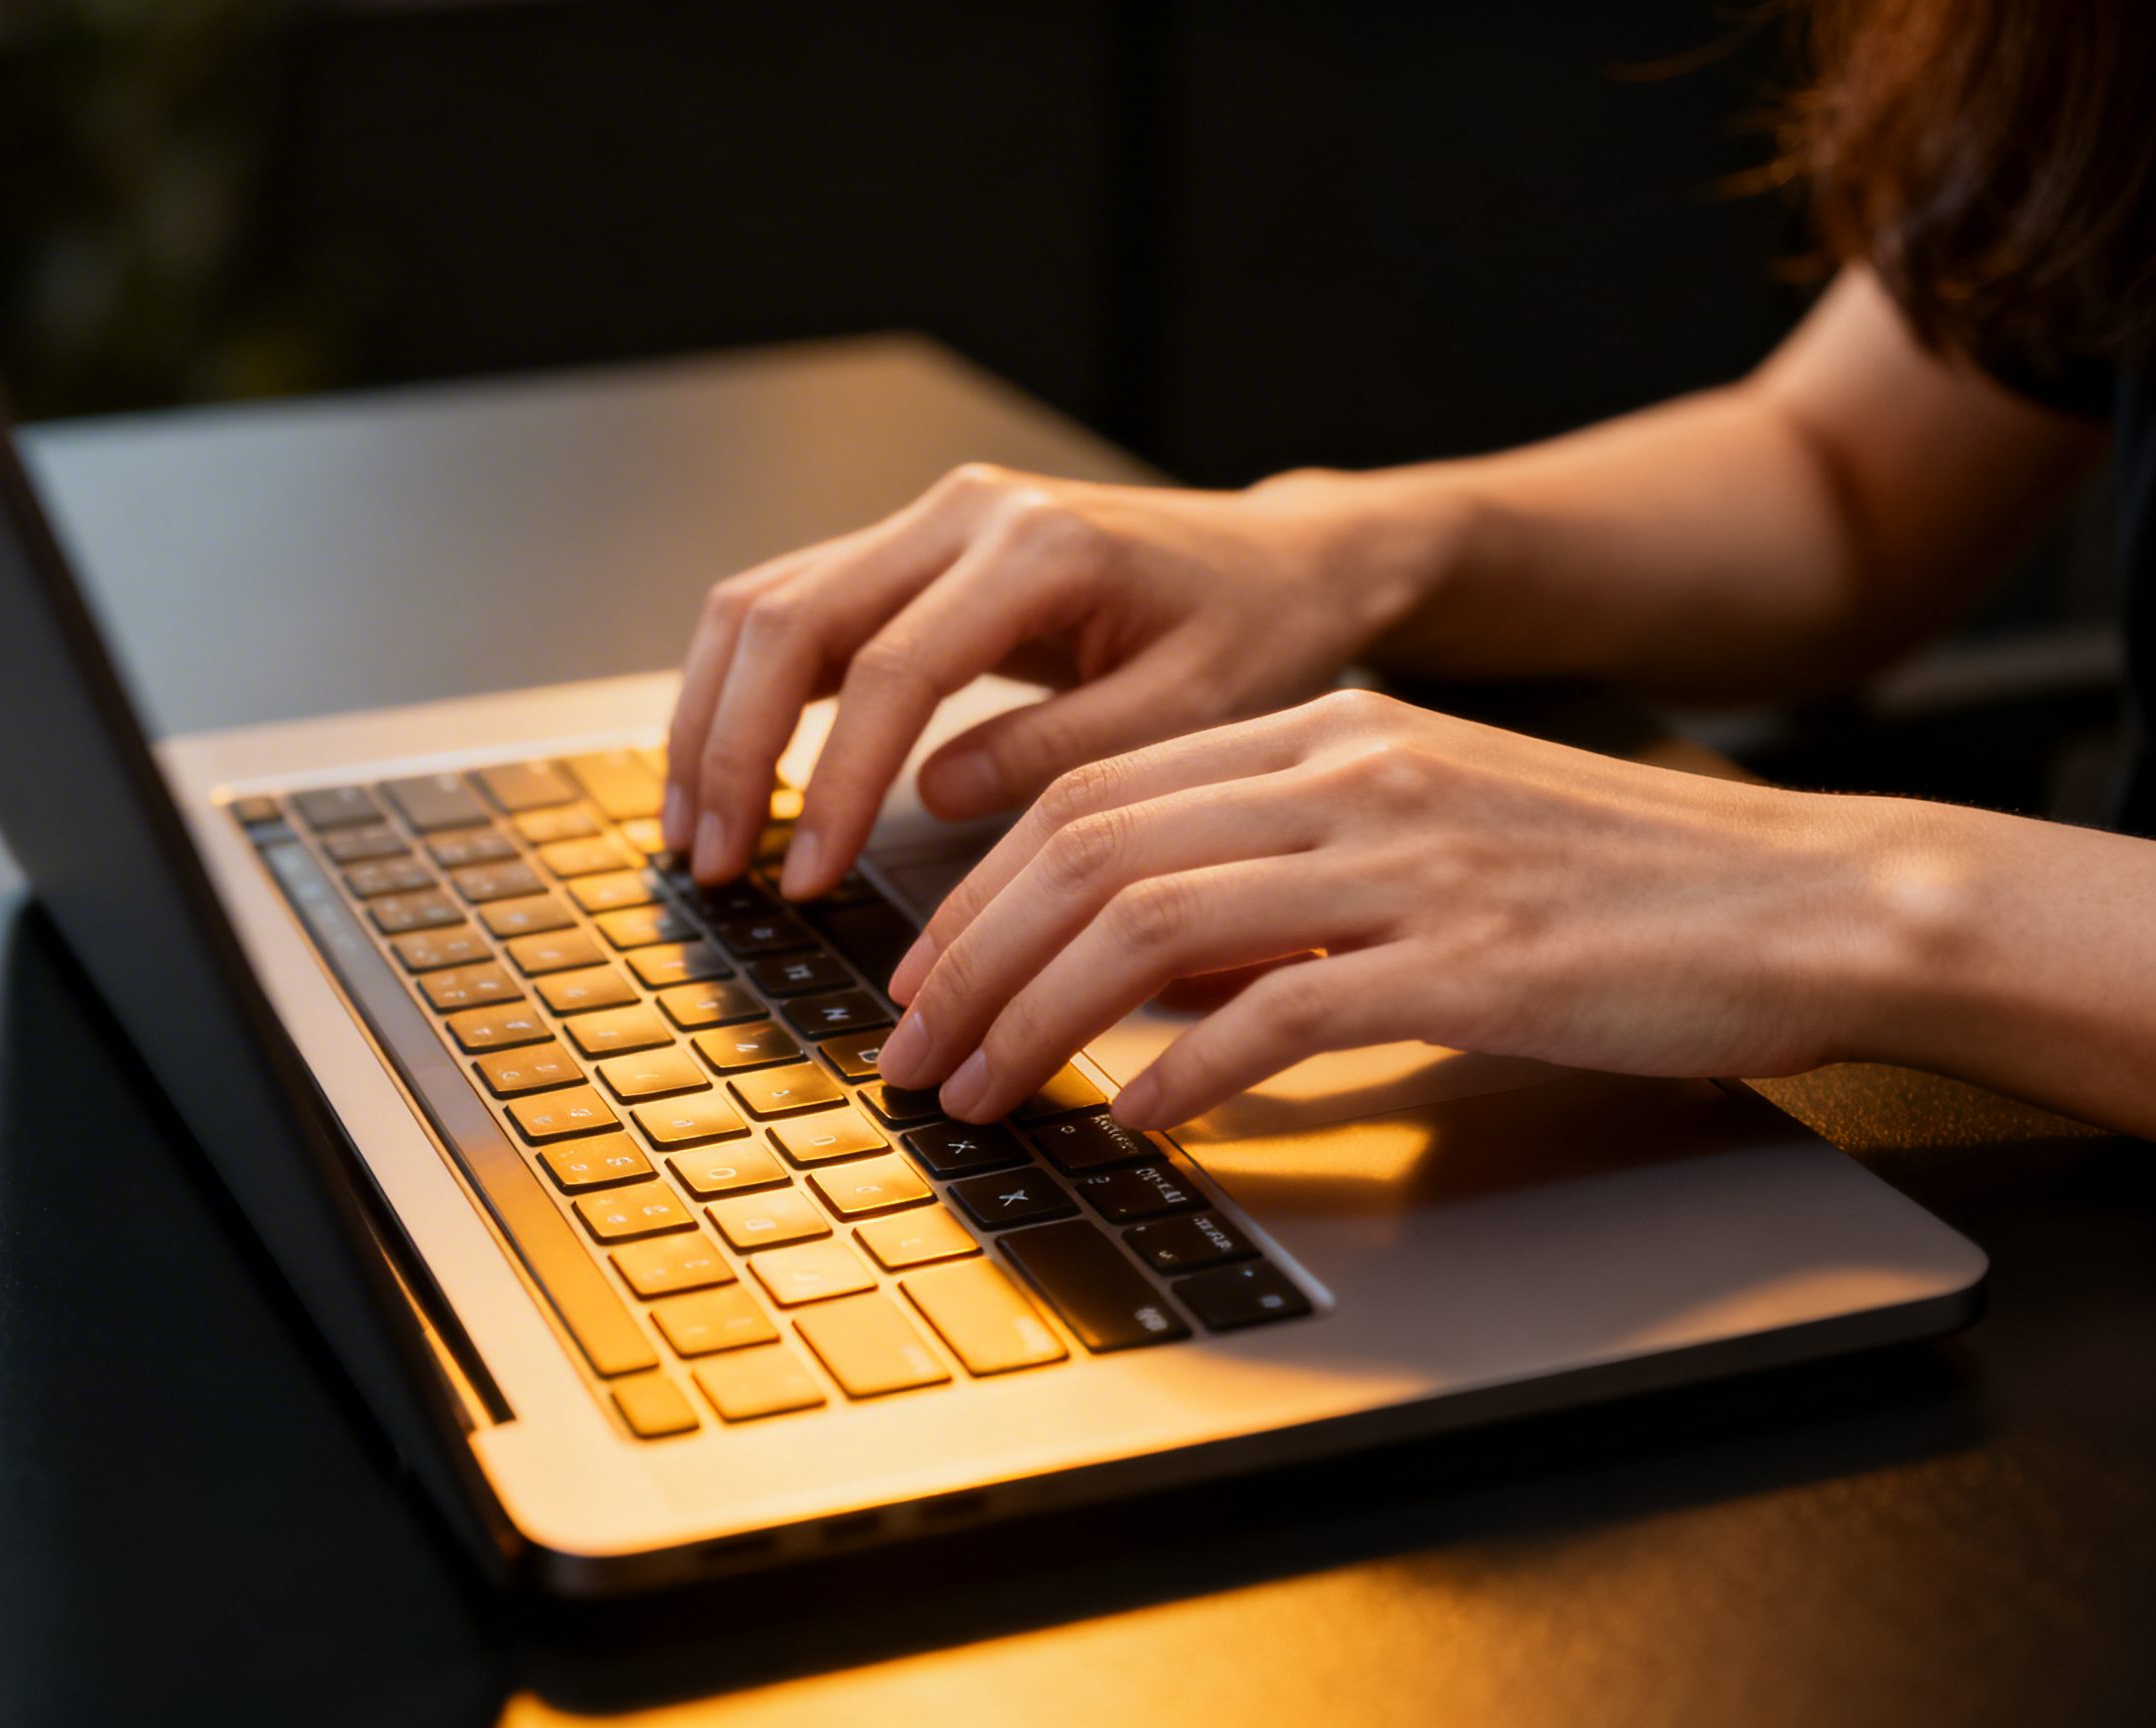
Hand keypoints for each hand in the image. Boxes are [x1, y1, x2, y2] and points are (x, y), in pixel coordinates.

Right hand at [662, 462, 1457, 893]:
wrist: (1279, 562)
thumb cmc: (1253, 635)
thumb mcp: (1192, 711)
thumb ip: (1062, 751)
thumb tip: (929, 794)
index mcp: (1037, 545)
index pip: (890, 669)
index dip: (833, 783)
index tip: (809, 881)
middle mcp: (964, 511)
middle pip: (789, 618)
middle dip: (731, 749)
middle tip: (716, 866)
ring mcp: (929, 519)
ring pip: (764, 602)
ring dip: (711, 717)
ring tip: (699, 831)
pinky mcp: (912, 548)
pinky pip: (792, 606)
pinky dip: (742, 691)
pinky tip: (729, 774)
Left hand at [878, 688, 1939, 1126]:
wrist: (1803, 900)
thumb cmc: (1611, 884)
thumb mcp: (1422, 833)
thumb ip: (1278, 881)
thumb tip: (1140, 968)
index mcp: (1329, 730)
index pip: (1096, 792)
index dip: (979, 891)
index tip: (922, 975)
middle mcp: (1352, 773)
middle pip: (1091, 849)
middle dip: (970, 960)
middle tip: (911, 1054)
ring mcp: (1409, 861)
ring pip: (1151, 924)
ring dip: (1038, 1020)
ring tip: (982, 1098)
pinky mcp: (1468, 961)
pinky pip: (1278, 1015)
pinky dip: (1185, 1071)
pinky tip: (1139, 1120)